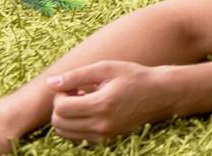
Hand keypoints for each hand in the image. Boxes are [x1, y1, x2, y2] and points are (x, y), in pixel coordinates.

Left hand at [47, 61, 173, 144]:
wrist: (161, 94)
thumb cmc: (134, 76)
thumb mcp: (107, 68)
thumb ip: (76, 76)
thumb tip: (50, 83)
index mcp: (102, 105)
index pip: (61, 109)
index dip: (59, 95)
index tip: (72, 85)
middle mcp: (102, 126)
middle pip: (59, 123)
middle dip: (60, 106)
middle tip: (75, 92)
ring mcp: (104, 136)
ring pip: (66, 133)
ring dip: (67, 117)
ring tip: (83, 101)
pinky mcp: (106, 141)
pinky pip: (78, 137)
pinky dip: (76, 125)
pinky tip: (90, 110)